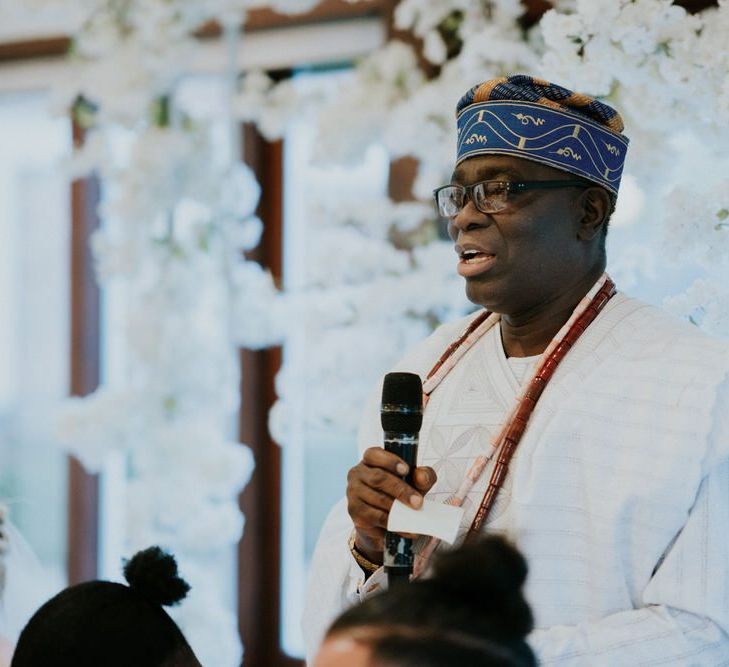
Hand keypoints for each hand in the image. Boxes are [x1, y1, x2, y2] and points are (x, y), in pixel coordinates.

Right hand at [346, 446, 436, 564]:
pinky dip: (394, 523)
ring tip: (415, 516)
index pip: (374, 454)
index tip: (406, 470)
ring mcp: (353, 492)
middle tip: (418, 502)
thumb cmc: (399, 492)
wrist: (383, 519)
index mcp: (370, 459)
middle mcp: (357, 473)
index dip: (390, 461)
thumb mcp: (414, 481)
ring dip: (398, 509)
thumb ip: (422, 475)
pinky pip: (376, 517)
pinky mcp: (355, 511)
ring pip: (378, 499)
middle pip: (379, 478)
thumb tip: (422, 477)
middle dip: (401, 490)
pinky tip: (405, 527)